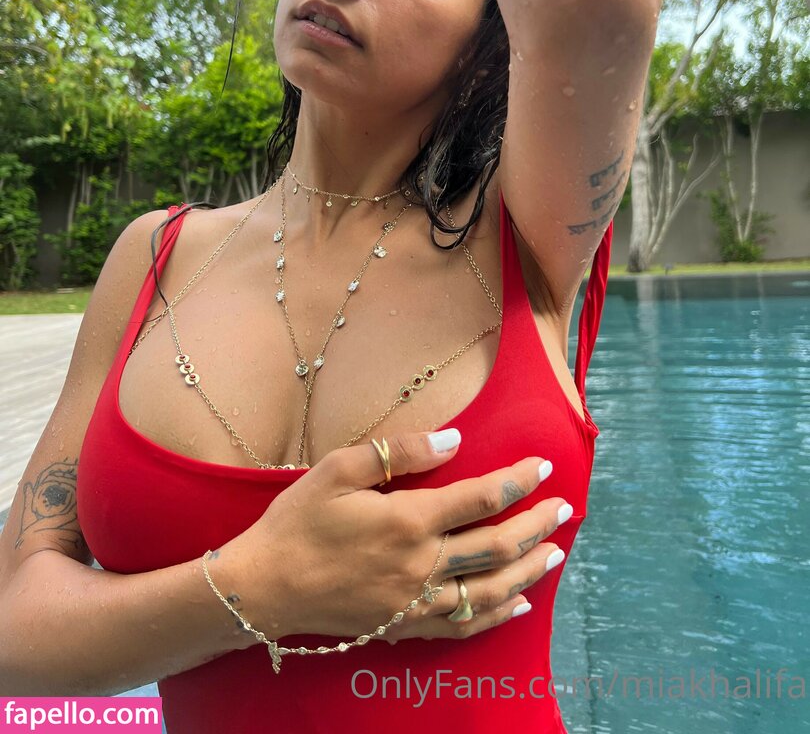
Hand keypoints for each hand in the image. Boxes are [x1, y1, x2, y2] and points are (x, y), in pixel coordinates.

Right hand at [221, 431, 568, 645]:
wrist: (263, 589)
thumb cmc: (298, 522)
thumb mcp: (339, 470)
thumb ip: (399, 452)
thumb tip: (455, 440)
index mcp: (409, 520)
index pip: (482, 497)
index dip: (518, 479)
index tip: (544, 465)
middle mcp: (421, 564)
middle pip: (497, 545)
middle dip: (538, 524)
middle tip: (565, 508)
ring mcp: (415, 601)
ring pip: (489, 589)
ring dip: (528, 570)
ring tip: (555, 553)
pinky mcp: (404, 626)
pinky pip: (463, 625)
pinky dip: (495, 615)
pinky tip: (516, 605)